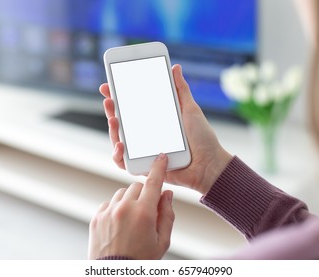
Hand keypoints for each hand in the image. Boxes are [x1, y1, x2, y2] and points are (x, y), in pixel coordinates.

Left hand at [88, 153, 174, 259]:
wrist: (115, 274)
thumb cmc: (141, 260)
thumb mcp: (162, 241)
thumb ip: (167, 214)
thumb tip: (167, 195)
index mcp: (144, 213)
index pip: (153, 182)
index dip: (159, 168)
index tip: (161, 158)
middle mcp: (124, 208)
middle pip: (137, 186)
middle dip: (144, 193)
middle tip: (147, 209)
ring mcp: (108, 212)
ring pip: (122, 193)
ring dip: (129, 200)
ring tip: (132, 219)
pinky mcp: (97, 218)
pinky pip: (109, 203)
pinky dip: (116, 208)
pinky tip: (119, 223)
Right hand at [99, 64, 232, 194]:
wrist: (209, 164)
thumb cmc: (202, 139)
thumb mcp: (190, 110)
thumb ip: (181, 90)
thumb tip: (175, 67)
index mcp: (156, 121)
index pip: (132, 108)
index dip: (119, 98)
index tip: (110, 86)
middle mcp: (147, 136)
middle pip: (122, 123)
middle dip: (111, 110)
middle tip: (109, 99)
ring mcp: (144, 151)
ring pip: (119, 141)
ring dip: (112, 131)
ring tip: (114, 120)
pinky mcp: (145, 167)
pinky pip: (124, 163)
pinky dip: (118, 155)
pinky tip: (121, 145)